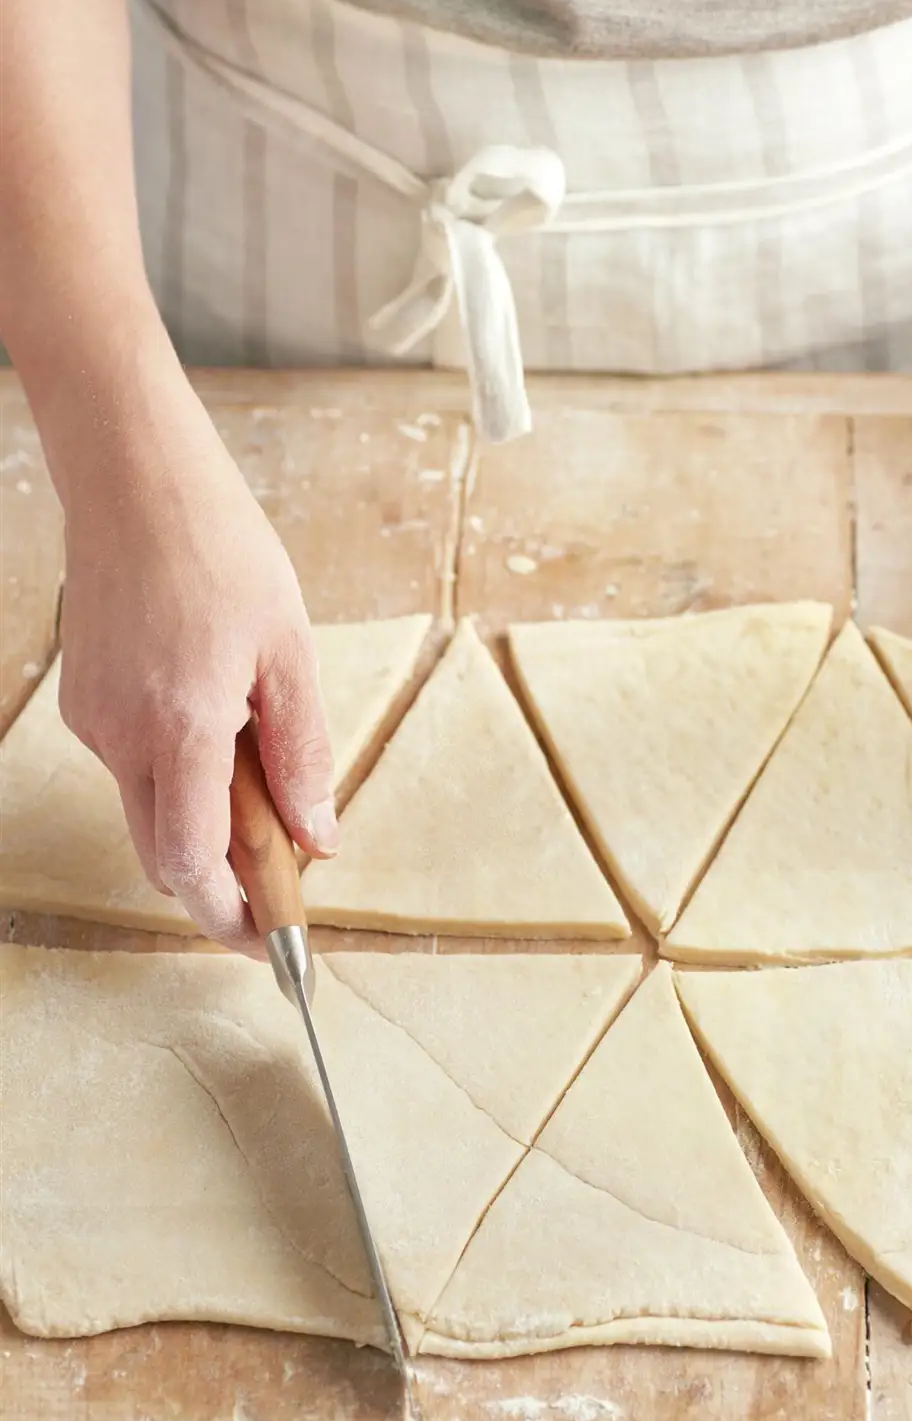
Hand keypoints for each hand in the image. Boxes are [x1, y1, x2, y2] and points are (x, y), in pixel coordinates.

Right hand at [56, 375, 337, 949]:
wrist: (134, 478)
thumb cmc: (218, 548)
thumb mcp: (290, 652)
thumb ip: (302, 754)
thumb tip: (318, 837)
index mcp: (180, 726)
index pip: (191, 864)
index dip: (229, 917)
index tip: (269, 942)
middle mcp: (121, 734)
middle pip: (163, 853)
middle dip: (220, 883)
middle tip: (280, 881)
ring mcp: (93, 719)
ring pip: (150, 808)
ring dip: (205, 817)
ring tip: (261, 763)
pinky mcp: (84, 701)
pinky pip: (135, 764)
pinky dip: (180, 771)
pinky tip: (218, 722)